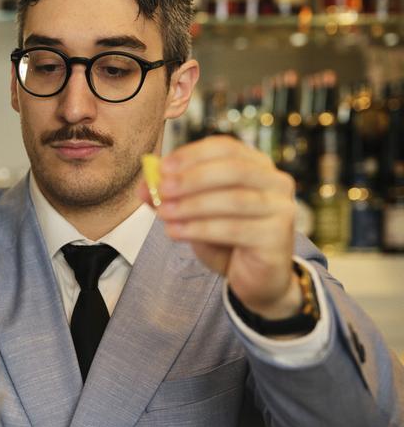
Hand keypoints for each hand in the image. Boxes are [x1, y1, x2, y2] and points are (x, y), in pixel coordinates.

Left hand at [142, 136, 301, 318]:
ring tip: (163, 213)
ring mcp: (281, 207)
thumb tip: (144, 185)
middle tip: (162, 189)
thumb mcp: (194, 214)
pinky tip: (175, 232)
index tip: (162, 167)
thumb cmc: (225, 239)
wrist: (255, 278)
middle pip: (233, 170)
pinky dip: (200, 229)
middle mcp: (275, 181)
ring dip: (193, 205)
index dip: (192, 155)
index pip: (226, 147)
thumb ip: (171, 198)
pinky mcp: (278, 235)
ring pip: (234, 200)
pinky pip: (235, 228)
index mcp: (256, 165)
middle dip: (192, 178)